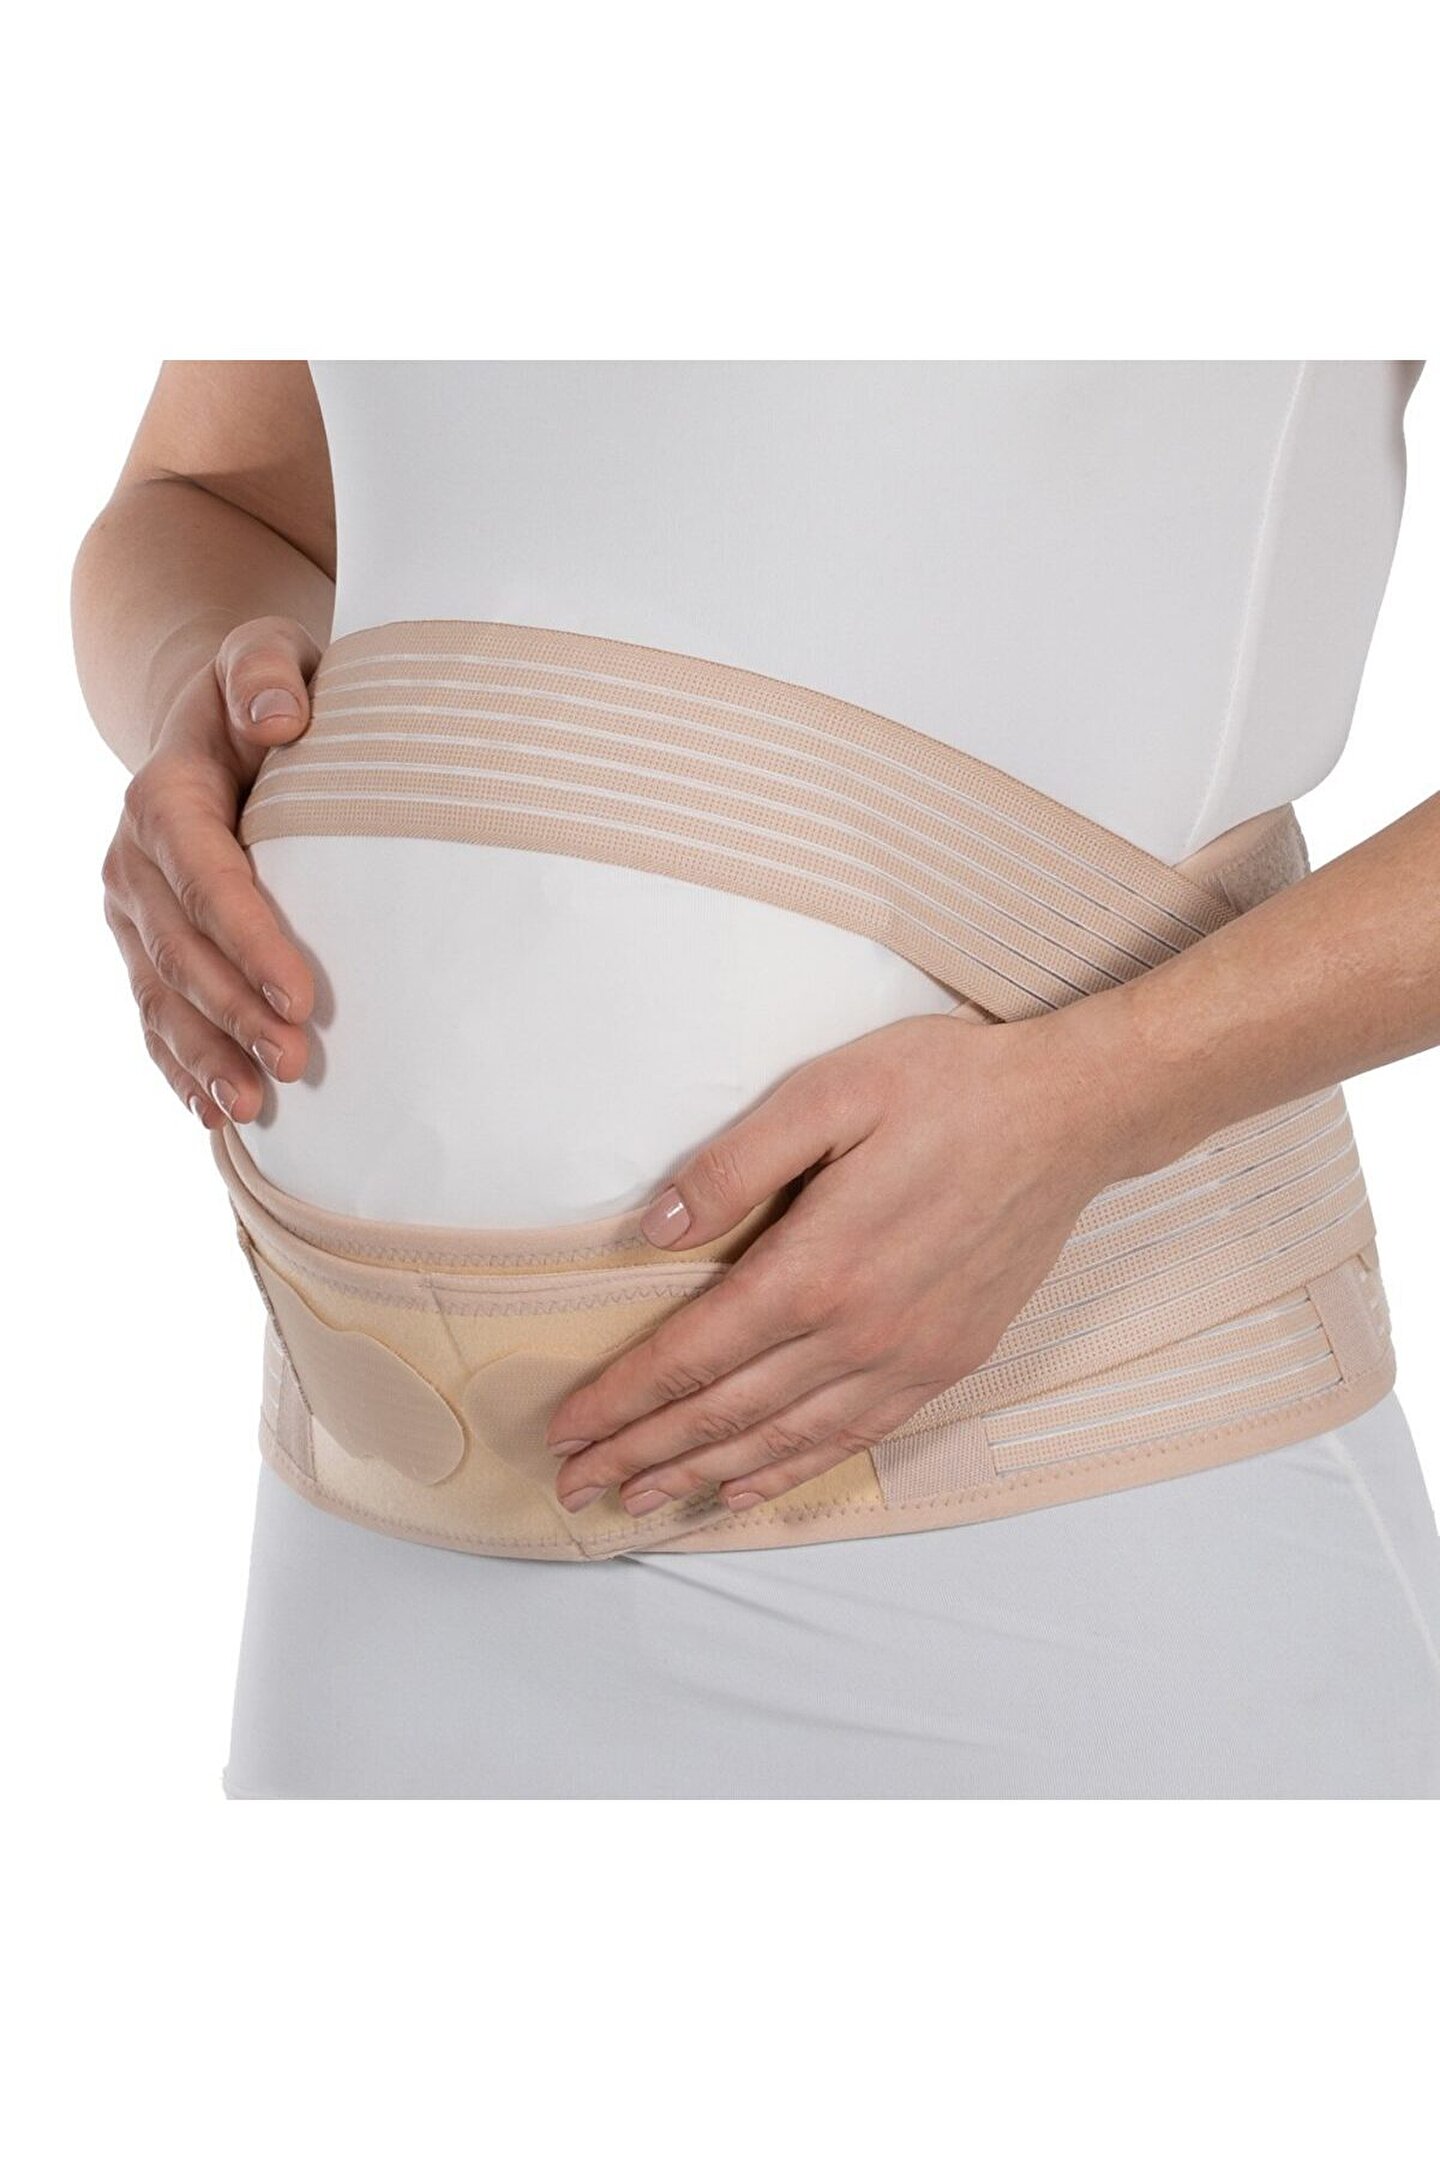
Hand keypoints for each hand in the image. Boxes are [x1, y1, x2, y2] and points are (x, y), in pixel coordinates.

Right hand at [102, 616, 320, 1127]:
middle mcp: (134, 861)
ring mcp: (134, 914)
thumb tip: (279, 715)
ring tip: (251, 1106)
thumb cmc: (267, 690)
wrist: (221, 721)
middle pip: (180, 949)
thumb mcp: (266, 652)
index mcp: (164, 796)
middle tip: (295, 1063)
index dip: (248, 939)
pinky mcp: (147, 948)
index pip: (204, 874)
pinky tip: (214, 1112)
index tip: (303, 995)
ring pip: (161, 995)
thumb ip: (268, 671)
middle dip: (233, 1012)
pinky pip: (156, 1016)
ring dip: (204, 1055)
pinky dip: (180, 1066)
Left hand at [544, 1001, 1128, 1516]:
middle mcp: (859, 1332)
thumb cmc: (947, 1088)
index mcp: (817, 1266)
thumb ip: (733, 1163)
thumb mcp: (828, 1092)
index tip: (568, 1429)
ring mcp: (907, 1357)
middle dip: (643, 1454)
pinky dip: (790, 1471)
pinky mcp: (947, 1361)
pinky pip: (852, 1436)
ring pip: (783, 1439)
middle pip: (726, 1413)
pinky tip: (746, 1489)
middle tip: (576, 1485)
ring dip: (703, 1476)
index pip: (694, 1354)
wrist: (1070, 1115)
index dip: (624, 1398)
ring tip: (640, 1502)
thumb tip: (652, 1228)